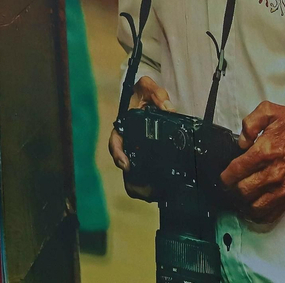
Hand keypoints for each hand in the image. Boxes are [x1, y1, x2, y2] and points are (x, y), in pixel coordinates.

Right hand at [108, 76, 169, 199]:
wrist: (149, 95)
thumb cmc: (145, 92)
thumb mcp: (149, 87)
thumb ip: (158, 95)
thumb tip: (169, 109)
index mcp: (124, 125)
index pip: (115, 142)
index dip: (118, 154)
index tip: (125, 165)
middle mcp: (128, 139)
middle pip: (124, 163)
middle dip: (130, 179)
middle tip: (143, 190)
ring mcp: (137, 148)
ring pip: (133, 171)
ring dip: (140, 185)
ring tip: (152, 196)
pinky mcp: (148, 153)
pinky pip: (146, 170)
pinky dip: (151, 182)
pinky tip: (161, 191)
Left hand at [220, 101, 284, 222]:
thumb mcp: (270, 111)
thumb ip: (250, 122)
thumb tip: (241, 142)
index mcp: (265, 151)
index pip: (237, 170)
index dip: (225, 176)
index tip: (223, 177)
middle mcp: (273, 172)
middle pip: (243, 191)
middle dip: (232, 190)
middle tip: (229, 186)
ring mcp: (282, 187)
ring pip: (255, 206)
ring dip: (243, 204)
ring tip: (238, 198)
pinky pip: (270, 213)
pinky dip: (258, 214)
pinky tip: (252, 207)